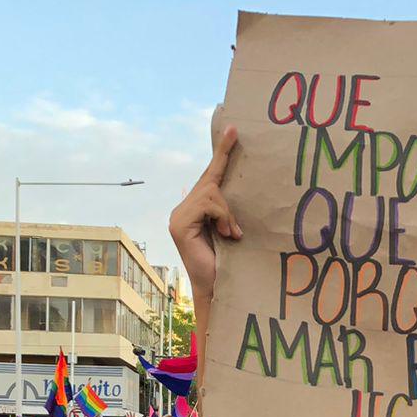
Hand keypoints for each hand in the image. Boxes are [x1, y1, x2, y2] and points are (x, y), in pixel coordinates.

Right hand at [168, 125, 241, 297]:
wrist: (218, 287)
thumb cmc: (229, 261)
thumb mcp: (231, 227)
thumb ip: (229, 208)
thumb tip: (239, 186)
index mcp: (193, 208)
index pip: (210, 175)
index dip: (222, 152)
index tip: (233, 129)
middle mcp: (181, 209)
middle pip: (210, 181)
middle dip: (226, 188)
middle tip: (234, 200)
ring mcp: (178, 216)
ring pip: (211, 192)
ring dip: (227, 214)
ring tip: (231, 235)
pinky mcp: (179, 224)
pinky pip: (208, 204)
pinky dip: (222, 218)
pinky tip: (226, 235)